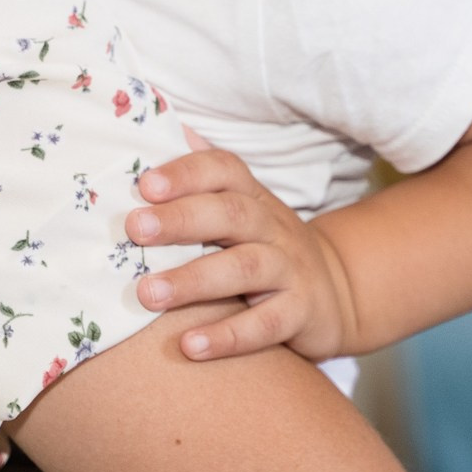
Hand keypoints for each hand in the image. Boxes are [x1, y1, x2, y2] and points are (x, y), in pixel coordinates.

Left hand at [126, 138, 358, 361]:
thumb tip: (153, 124)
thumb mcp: (238, 207)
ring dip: (193, 280)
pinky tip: (189, 347)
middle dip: (181, 219)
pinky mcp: (301, 314)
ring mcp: (290, 269)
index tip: (143, 185)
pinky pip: (266, 325)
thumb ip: (199, 175)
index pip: (222, 170)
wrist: (336, 292)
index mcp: (251, 196)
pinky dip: (228, 336)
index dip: (185, 173)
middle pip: (231, 214)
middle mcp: (272, 227)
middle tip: (134, 228)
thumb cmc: (263, 246)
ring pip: (245, 268)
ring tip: (147, 293)